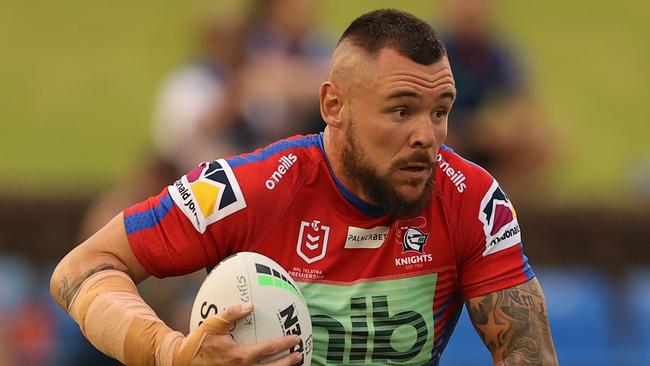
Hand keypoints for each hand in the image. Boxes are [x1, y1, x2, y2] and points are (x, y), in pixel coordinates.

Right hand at [169, 303, 302, 365]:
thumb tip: (250, 305)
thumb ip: (233, 313)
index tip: (295, 339)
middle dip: (288, 362)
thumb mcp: (214, 324)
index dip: (284, 344)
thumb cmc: (200, 342)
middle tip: (299, 355)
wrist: (183, 360)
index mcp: (239, 356)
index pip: (268, 349)